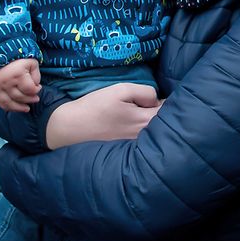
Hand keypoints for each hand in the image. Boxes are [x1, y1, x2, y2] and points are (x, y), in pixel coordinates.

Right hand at [0, 58, 40, 111]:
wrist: (0, 55)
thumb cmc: (18, 59)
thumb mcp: (31, 62)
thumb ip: (36, 74)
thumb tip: (35, 85)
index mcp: (17, 74)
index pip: (29, 89)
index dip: (36, 90)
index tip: (38, 87)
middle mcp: (6, 82)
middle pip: (20, 97)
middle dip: (30, 99)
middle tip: (36, 99)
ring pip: (9, 103)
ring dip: (19, 108)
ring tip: (27, 109)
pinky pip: (0, 102)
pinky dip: (8, 107)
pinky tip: (15, 108)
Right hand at [45, 81, 161, 148]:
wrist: (69, 129)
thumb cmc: (94, 107)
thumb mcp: (120, 90)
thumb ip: (144, 92)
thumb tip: (156, 100)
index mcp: (144, 121)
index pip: (170, 111)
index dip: (170, 101)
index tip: (163, 95)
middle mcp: (143, 137)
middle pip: (164, 122)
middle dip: (163, 111)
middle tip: (150, 102)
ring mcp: (135, 146)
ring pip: (153, 131)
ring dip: (152, 121)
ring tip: (139, 112)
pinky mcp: (126, 150)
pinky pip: (143, 138)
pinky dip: (143, 130)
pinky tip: (130, 123)